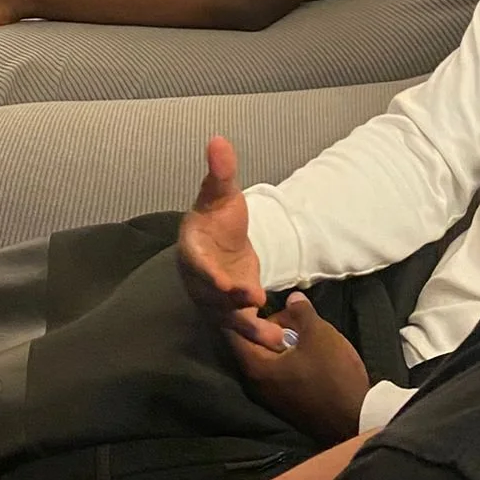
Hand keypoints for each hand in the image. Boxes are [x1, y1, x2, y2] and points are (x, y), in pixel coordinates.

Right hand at [178, 136, 287, 349]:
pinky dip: (262, 334)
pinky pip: (244, 326)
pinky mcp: (232, 311)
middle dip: (231, 303)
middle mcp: (200, 280)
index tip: (225, 283)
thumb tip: (218, 140)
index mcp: (193, 251)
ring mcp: (215, 300)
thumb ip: (220, 172)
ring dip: (252, 329)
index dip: (209, 275)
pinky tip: (285, 339)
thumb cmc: (218, 217)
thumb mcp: (222, 193)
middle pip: (212, 297)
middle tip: (253, 301)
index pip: (197, 265)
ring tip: (277, 339)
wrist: (220, 240)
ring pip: (229, 319)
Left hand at [228, 293, 371, 446]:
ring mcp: (270, 396)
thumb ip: (301, 312)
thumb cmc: (332, 374)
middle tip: (291, 313)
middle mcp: (256, 384)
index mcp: (255, 367)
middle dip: (269, 325)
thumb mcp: (318, 334)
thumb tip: (291, 298)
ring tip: (303, 329)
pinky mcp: (286, 402)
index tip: (262, 298)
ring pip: (268, 358)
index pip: (234, 332)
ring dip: (281, 341)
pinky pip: (278, 372)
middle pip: (252, 344)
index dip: (245, 311)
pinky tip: (307, 349)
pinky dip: (288, 357)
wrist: (355, 419)